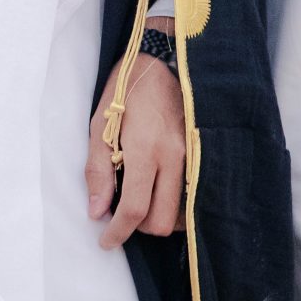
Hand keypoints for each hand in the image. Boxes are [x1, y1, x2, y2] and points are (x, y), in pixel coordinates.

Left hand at [86, 37, 185, 248]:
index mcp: (146, 150)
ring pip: (180, 213)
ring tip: (140, 197)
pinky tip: (158, 190)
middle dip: (138, 227)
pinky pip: (193, 195)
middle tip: (121, 212)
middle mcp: (176, 157)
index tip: (106, 241)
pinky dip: (175, 204)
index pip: (135, 209)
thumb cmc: (126, 89)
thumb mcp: (100, 125)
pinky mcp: (204, 154)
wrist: (164, 59)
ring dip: (157, 216)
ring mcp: (194, 157)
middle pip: (160, 221)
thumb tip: (97, 212)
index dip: (118, 232)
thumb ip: (98, 171)